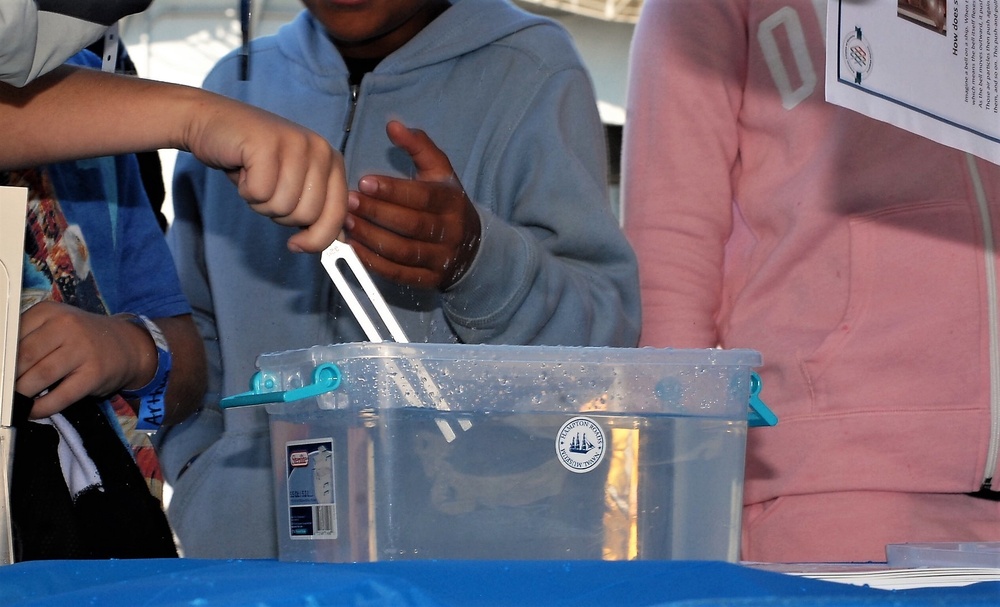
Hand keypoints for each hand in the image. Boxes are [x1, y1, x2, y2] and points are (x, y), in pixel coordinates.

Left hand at [15, 302, 153, 418]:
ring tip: (16, 401)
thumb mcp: (55, 326)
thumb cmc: (82, 338)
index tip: (1, 373)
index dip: (3, 359)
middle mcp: (67, 326)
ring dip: (22, 394)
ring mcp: (83, 349)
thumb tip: (2, 368)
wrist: (127, 345)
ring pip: (40, 375)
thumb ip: (28, 338)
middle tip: (6, 389)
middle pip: (24, 356)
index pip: (12, 335)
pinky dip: (43, 407)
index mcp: (49, 311)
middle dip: (9, 378)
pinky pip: (62, 395)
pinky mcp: (94, 374)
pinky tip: (34, 411)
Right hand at [183, 95, 348, 253]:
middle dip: (280, 214)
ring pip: (282, 206)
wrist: (214, 124)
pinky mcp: (267, 144)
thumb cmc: (254, 159)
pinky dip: (245, 190)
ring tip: (255, 177)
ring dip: (260, 202)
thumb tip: (339, 241)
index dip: (317, 238)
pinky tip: (244, 169)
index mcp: (332, 161)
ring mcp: (295, 144)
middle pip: (307, 215)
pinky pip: (260, 193)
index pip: (338, 213)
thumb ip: (318, 209)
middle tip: (267, 189)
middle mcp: (320, 150)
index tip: (297, 244)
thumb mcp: (294, 185)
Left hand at [344, 120, 480, 289]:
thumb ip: (418, 146)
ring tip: (347, 225)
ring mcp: (440, 258)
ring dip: (372, 239)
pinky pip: (400, 274)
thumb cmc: (445, 203)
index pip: (422, 196)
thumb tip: (393, 125)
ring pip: (404, 251)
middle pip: (412, 225)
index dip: (392, 190)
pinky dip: (375, 263)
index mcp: (451, 201)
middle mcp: (449, 231)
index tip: (364, 182)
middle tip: (350, 203)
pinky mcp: (430, 279)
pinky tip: (355, 249)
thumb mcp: (440, 171)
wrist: (471, 247)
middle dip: (377, 214)